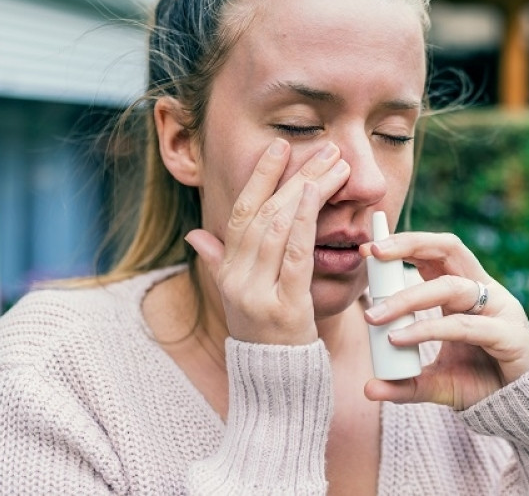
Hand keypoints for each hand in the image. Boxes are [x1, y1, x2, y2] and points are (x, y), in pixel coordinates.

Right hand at [184, 139, 349, 345]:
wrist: (275, 382)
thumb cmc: (264, 334)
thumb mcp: (237, 296)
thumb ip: (218, 262)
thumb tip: (196, 235)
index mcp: (228, 270)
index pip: (241, 212)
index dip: (259, 176)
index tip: (280, 145)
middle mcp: (237, 278)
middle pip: (265, 213)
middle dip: (296, 176)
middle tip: (325, 149)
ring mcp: (258, 293)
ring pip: (279, 227)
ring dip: (308, 190)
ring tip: (333, 164)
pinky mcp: (284, 307)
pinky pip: (294, 256)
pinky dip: (304, 222)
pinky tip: (317, 197)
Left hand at [360, 232, 528, 408]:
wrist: (522, 407)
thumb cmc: (481, 382)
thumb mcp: (437, 382)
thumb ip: (406, 383)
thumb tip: (369, 388)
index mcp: (464, 291)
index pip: (434, 254)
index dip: (404, 245)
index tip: (367, 249)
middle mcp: (482, 291)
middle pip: (449, 249)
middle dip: (410, 244)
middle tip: (374, 253)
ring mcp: (499, 309)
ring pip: (452, 287)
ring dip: (409, 298)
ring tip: (375, 316)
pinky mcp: (509, 335)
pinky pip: (465, 327)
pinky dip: (430, 330)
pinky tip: (401, 338)